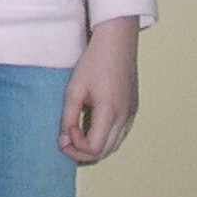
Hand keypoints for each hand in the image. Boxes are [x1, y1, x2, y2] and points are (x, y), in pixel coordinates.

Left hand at [59, 15, 139, 164]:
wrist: (117, 43)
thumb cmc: (93, 63)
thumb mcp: (74, 89)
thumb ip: (67, 117)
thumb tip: (63, 141)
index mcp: (110, 112)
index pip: (94, 149)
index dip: (76, 145)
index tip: (67, 129)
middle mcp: (125, 118)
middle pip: (105, 153)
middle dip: (82, 151)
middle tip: (66, 138)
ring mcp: (131, 115)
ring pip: (114, 147)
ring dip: (94, 147)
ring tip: (77, 133)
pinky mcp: (133, 111)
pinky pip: (120, 135)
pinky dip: (105, 138)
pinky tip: (92, 126)